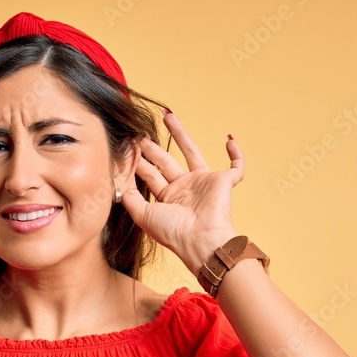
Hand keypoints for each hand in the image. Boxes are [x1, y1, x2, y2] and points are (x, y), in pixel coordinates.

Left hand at [121, 111, 243, 277]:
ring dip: (181, 134)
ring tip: (167, 115)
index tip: (126, 147)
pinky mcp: (224, 182)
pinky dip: (236, 155)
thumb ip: (130, 195)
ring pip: (192, 153)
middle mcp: (184, 190)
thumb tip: (120, 176)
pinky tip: (229, 140)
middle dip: (151, 148)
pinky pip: (236, 167)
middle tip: (139, 133)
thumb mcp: (143, 214)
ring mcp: (204, 184)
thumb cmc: (173, 232)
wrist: (201, 240)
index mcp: (166, 200)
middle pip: (165, 162)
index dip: (137, 161)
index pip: (149, 176)